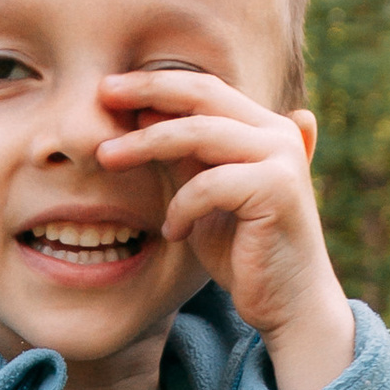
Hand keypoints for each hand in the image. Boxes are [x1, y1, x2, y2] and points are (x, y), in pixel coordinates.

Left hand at [96, 68, 357, 389]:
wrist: (288, 305)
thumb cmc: (243, 254)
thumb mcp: (202, 198)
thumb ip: (183, 157)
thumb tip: (142, 113)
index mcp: (263, 128)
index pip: (203, 89)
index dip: (155, 83)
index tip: (108, 90)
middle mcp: (278, 133)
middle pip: (202, 94)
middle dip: (147, 90)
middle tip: (101, 95)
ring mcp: (281, 158)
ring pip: (199, 132)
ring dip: (145, 143)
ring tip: (106, 157)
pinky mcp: (277, 189)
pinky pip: (209, 184)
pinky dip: (181, 207)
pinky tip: (172, 233)